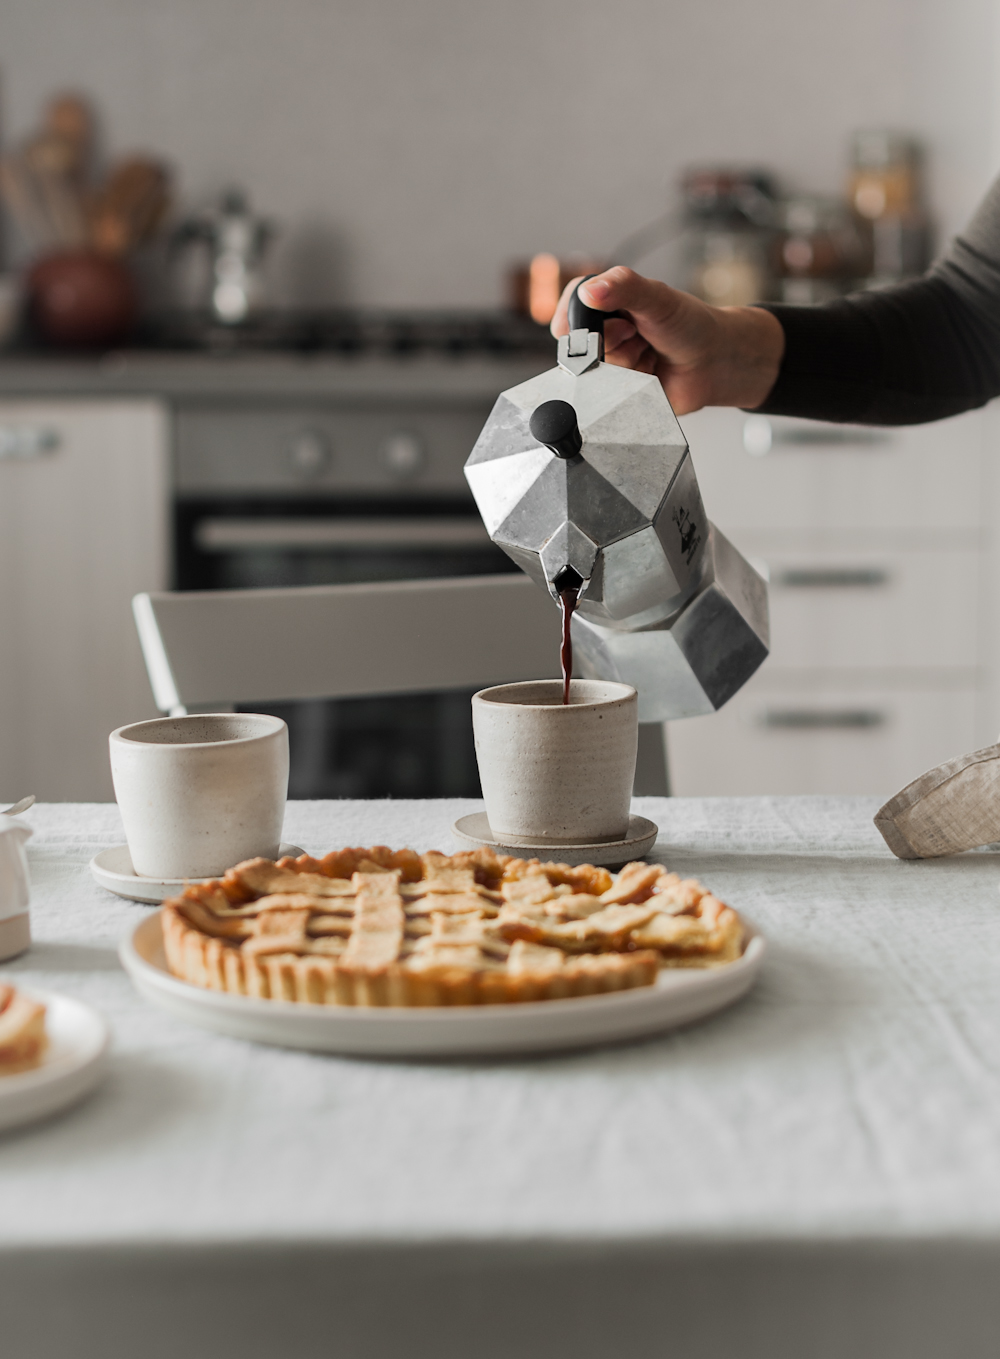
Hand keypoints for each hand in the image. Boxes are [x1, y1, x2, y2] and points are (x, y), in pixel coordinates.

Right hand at [550, 266, 784, 414]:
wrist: (718, 363)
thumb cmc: (692, 326)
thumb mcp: (658, 298)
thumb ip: (625, 287)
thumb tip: (590, 290)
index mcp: (614, 300)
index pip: (576, 300)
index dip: (573, 314)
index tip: (577, 327)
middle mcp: (610, 329)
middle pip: (582, 339)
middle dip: (608, 342)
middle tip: (636, 335)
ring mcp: (615, 359)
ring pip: (596, 368)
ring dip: (624, 365)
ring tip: (648, 356)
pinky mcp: (621, 388)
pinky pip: (610, 392)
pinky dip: (630, 385)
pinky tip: (650, 375)